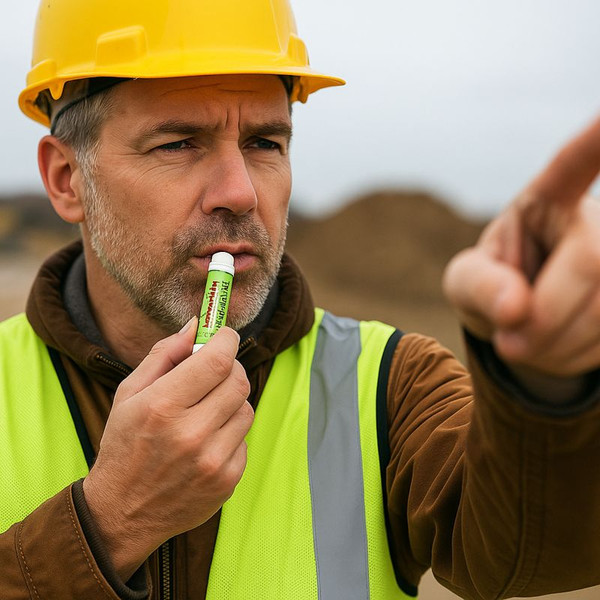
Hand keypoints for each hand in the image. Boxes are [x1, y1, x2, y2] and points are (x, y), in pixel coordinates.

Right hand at [82, 321, 252, 578]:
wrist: (122, 513)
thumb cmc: (124, 446)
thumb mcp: (129, 393)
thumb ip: (164, 354)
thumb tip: (197, 325)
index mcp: (162, 406)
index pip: (217, 360)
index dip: (227, 341)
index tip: (224, 336)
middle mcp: (190, 434)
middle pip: (239, 381)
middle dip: (231, 367)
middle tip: (217, 370)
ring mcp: (212, 461)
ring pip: (246, 409)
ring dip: (231, 401)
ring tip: (207, 410)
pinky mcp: (227, 481)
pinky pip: (245, 439)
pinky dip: (230, 432)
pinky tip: (207, 441)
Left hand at [443, 117, 599, 377]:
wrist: (520, 318)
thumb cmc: (489, 285)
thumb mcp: (465, 282)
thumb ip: (481, 287)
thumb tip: (516, 309)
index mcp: (546, 200)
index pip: (573, 164)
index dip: (595, 140)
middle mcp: (593, 219)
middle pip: (594, 264)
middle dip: (548, 318)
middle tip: (509, 344)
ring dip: (559, 345)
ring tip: (526, 342)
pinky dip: (576, 357)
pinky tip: (557, 348)